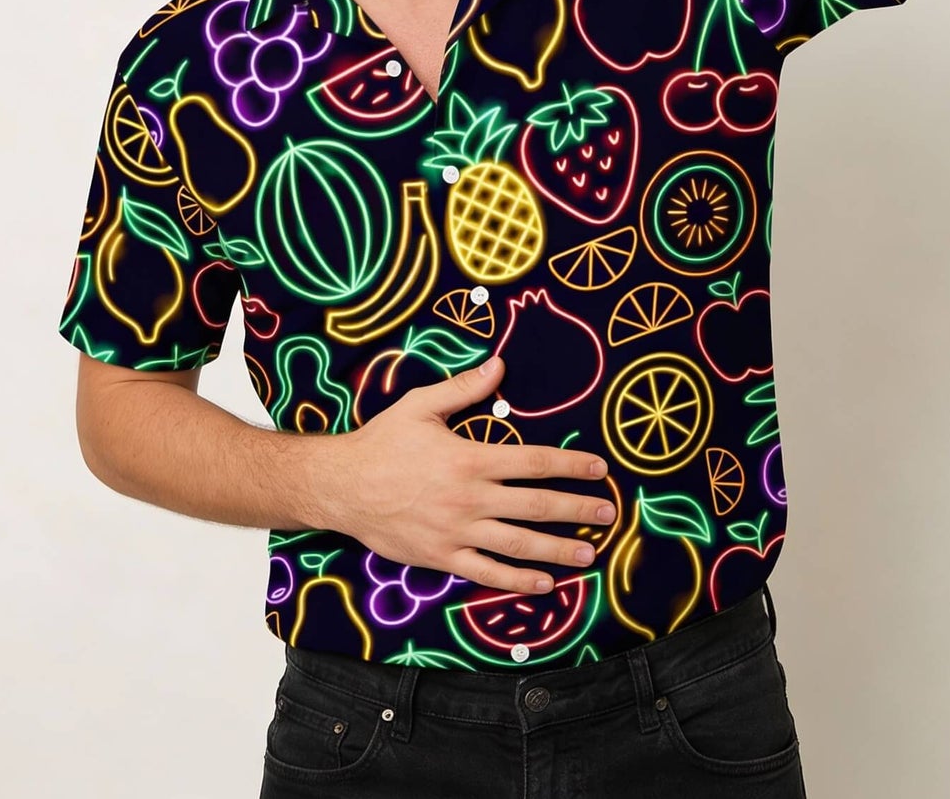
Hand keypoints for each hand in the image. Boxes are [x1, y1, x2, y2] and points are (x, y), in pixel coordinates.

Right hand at [332, 355, 614, 594]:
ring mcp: (457, 532)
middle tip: (608, 514)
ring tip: (589, 554)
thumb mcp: (420, 405)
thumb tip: (500, 365)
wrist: (341, 486)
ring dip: (558, 550)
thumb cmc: (382, 442)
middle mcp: (470, 498)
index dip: (571, 466)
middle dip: (576, 510)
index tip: (599, 469)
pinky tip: (544, 583)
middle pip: (536, 506)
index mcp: (470, 458)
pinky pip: (487, 573)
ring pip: (518, 545)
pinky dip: (518, 580)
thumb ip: (464, 389)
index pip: (534, 462)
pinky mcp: (442, 558)